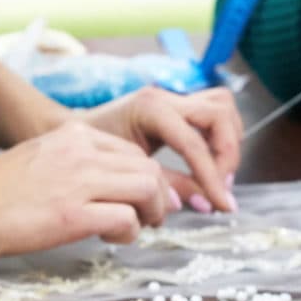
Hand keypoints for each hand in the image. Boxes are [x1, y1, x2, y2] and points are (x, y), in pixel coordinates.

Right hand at [0, 121, 175, 257]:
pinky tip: (107, 239)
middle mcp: (82, 151)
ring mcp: (78, 181)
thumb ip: (79, 165)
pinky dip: (128, 233)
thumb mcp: (44, 158)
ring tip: (129, 229)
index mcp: (75, 134)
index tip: (139, 202)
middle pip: (150, 169)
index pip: (135, 151)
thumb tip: (113, 188)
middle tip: (145, 220)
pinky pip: (127, 219)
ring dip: (149, 214)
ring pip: (148, 189)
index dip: (146, 180)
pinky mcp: (71, 215)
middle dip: (157, 198)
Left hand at [77, 86, 244, 213]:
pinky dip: (221, 137)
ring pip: (223, 107)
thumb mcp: (128, 172)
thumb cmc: (91, 154)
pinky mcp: (177, 106)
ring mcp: (172, 98)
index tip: (222, 204)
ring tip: (219, 176)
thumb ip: (168, 184)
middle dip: (227, 153)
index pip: (193, 142)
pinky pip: (213, 113)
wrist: (71, 134)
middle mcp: (165, 97)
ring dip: (228, 142)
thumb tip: (204, 202)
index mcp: (149, 109)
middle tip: (220, 186)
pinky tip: (211, 164)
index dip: (212, 177)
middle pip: (219, 113)